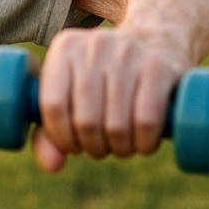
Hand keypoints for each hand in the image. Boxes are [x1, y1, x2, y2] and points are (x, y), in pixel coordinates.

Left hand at [31, 27, 189, 172]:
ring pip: (116, 124)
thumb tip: (52, 166)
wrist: (157, 42)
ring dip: (119, 149)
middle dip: (93, 147)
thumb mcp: (71, 93)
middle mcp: (93, 45)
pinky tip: (143, 145)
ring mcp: (128, 53)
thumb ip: (49, 133)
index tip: (72, 147)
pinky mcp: (159, 66)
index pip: (53, 105)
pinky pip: (147, 119)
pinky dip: (144, 143)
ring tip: (122, 147)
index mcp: (64, 48)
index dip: (61, 137)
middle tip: (101, 149)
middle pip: (85, 119)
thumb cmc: (104, 79)